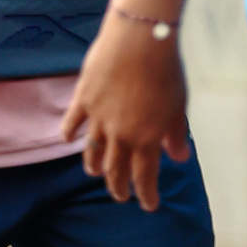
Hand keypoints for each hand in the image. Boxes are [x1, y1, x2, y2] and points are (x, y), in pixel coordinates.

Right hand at [60, 16, 189, 209]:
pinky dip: (69, 134)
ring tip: (95, 173)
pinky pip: (73, 123)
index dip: (146, 194)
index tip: (148, 205)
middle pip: (116, 169)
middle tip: (121, 196)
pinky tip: (67, 140)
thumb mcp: (178, 106)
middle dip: (119, 187)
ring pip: (93, 151)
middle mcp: (120, 135)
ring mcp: (98, 119)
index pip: (144, 176)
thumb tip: (179, 158)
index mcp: (146, 139)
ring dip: (95, 166)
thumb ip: (175, 135)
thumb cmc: (165, 72)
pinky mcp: (83, 100)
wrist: (140, 41)